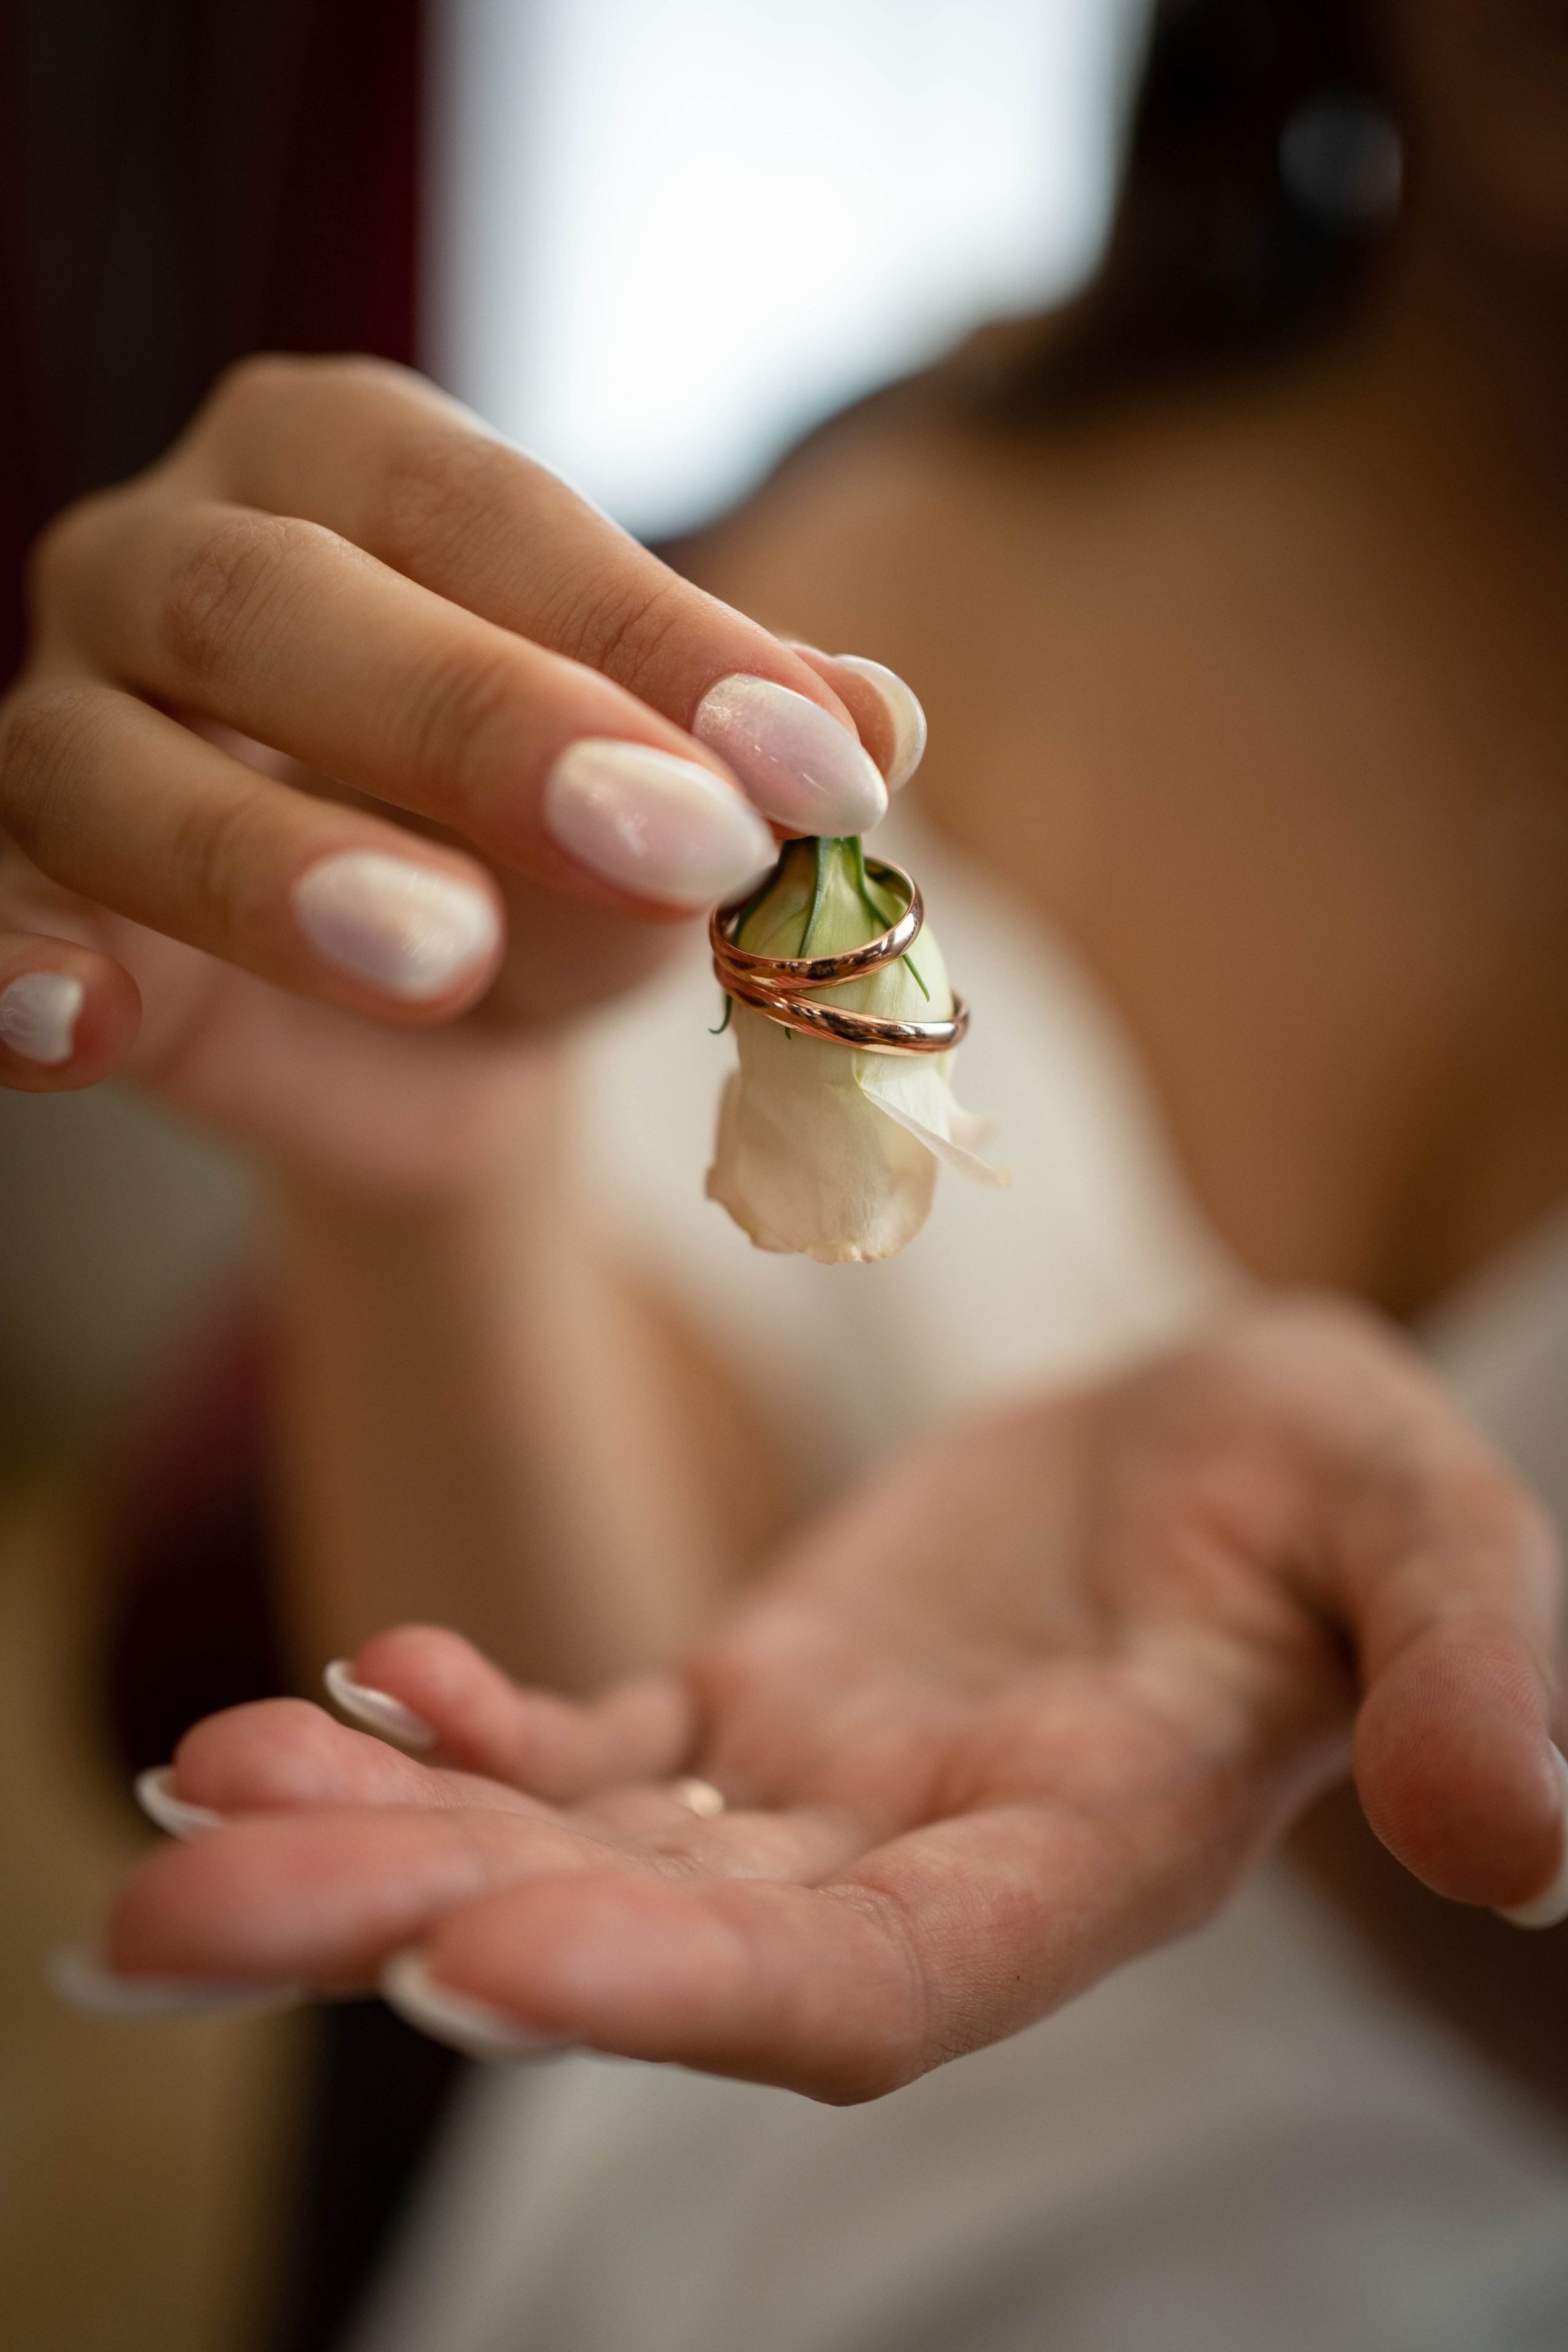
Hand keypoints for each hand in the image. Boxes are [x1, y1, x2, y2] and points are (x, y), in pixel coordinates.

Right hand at [0, 356, 907, 1186]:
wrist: (446, 1013)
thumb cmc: (564, 857)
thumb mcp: (683, 803)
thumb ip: (763, 754)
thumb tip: (882, 718)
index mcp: (344, 463)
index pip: (482, 509)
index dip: (651, 633)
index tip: (817, 774)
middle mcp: (172, 555)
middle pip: (276, 600)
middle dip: (479, 722)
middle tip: (668, 847)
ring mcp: (65, 718)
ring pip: (108, 765)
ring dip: (274, 863)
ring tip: (443, 957)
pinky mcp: (17, 885)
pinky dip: (20, 969)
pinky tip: (87, 1029)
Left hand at [95, 1295, 1564, 2098]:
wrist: (1221, 1444)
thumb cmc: (1326, 1479)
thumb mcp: (1416, 1519)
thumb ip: (1465, 1657)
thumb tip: (1522, 1832)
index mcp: (1078, 1851)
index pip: (872, 1974)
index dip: (685, 1986)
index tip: (472, 1960)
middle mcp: (916, 1866)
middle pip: (659, 1942)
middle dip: (423, 1930)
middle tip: (174, 1913)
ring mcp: (815, 1799)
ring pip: (576, 1852)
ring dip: (380, 1838)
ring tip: (193, 1800)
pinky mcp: (751, 1712)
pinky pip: (579, 1748)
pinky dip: (452, 1729)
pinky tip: (342, 1679)